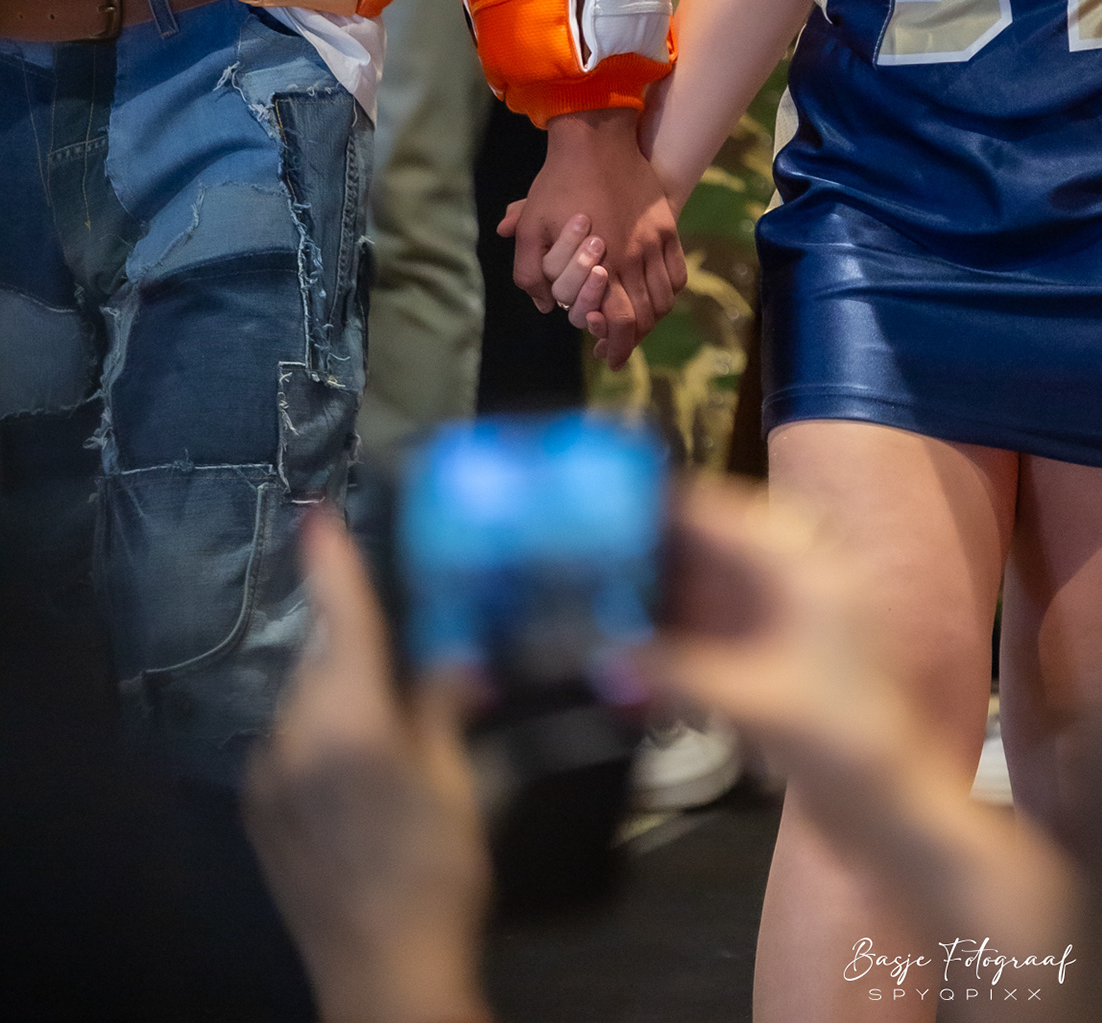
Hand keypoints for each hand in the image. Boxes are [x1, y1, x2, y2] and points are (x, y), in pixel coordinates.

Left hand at [242, 511, 490, 1022]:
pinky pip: (292, 747)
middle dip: (358, 643)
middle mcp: (294, 732)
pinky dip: (322, 738)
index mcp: (347, 714)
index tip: (318, 512)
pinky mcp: (261, 814)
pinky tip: (359, 772)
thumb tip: (456, 660)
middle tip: (407, 648)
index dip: (331, 561)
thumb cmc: (433, 870)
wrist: (381, 973)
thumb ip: (442, 706)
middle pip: (324, 659)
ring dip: (342, 696)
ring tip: (392, 723)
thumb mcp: (455, 780)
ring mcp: (269, 776)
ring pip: (308, 704)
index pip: (340, 616)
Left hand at [498, 107, 685, 367]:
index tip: (607, 358)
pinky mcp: (667, 224)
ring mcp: (656, 240)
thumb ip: (531, 273)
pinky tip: (654, 296)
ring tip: (634, 324)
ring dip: (650, 318)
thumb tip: (546, 306)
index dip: (616, 345)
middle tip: (617, 346)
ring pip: (664, 297)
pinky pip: (676, 272)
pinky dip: (668, 292)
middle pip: (646, 315)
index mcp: (604, 262)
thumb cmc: (558, 184)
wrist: (595, 139)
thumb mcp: (531, 227)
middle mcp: (636, 257)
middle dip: (631, 338)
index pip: (620, 320)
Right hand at [612, 477, 918, 840]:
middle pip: (715, 548)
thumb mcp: (752, 703)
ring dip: (668, 596)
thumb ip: (675, 675)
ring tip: (603, 602)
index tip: (608, 509)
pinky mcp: (785, 658)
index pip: (723, 516)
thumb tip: (606, 658)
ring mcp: (794, 619)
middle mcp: (800, 580)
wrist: (890, 807)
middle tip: (593, 560)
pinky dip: (685, 634)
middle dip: (659, 554)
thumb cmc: (837, 742)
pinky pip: (723, 628)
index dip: (667, 510)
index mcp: (804, 568)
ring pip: (716, 588)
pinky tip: (642, 651)